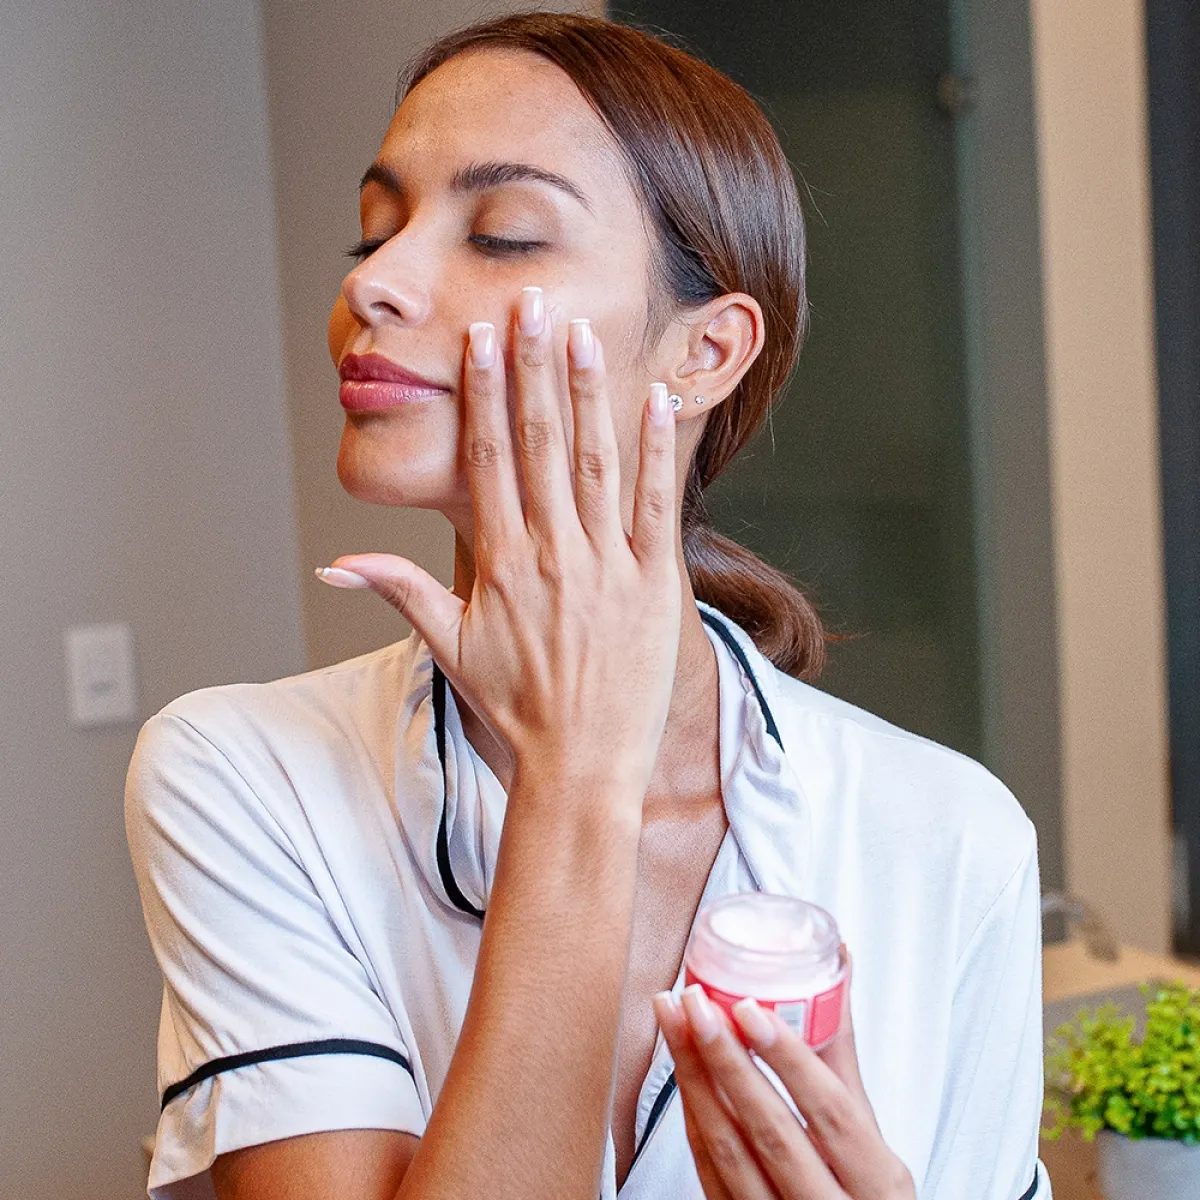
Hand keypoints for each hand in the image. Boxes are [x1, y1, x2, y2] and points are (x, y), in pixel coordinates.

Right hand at [323, 288, 681, 795]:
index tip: (484, 340)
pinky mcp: (653, 584)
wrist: (581, 762)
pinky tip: (652, 400)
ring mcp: (607, 566)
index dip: (485, 393)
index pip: (488, 459)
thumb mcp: (451, 648)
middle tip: (530, 303)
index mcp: (502, 562)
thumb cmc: (514, 707)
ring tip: (580, 332)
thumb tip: (336, 563)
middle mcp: (552, 553)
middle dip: (533, 368)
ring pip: (594, 462)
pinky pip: (656, 508)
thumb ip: (400, 592)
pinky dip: (653, 453)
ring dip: (586, 392)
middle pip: (538, 443)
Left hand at [654, 954, 914, 1198]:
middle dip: (727, 1061)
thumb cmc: (862, 1194)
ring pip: (728, 1152)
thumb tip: (836, 974)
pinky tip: (682, 1071)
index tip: (750, 1009)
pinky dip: (694, 1117)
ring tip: (674, 1020)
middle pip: (771, 1132)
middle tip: (697, 1004)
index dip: (790, 1060)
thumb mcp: (870, 1141)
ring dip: (695, 1080)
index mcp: (877, 1186)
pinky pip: (709, 1170)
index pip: (833, 1115)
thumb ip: (842, 1061)